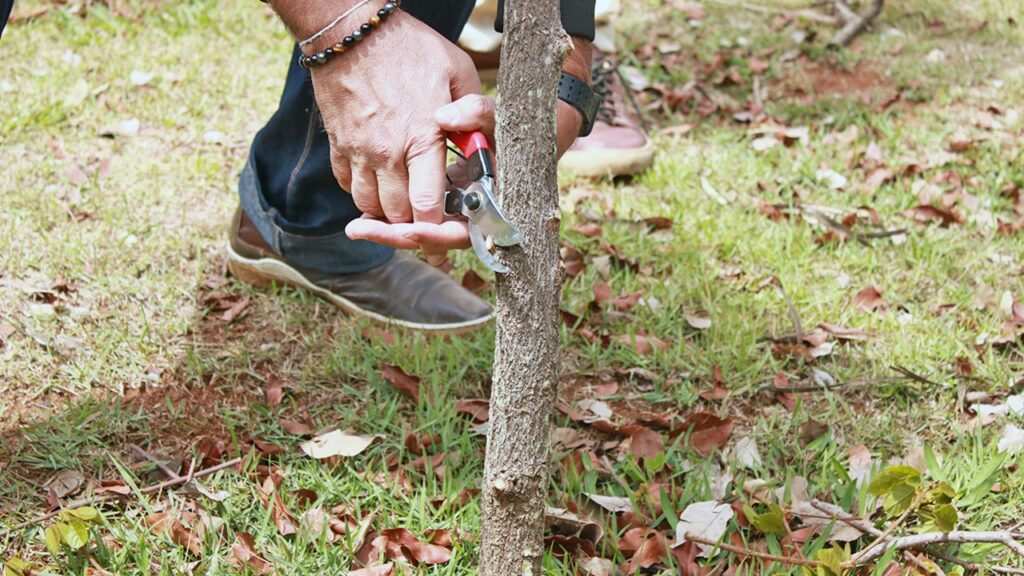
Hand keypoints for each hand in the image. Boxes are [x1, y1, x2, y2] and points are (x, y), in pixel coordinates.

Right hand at [307, 7, 479, 254]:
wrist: (352, 31)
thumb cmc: (409, 47)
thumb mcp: (457, 71)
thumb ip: (473, 112)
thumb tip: (480, 143)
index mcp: (422, 139)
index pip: (426, 206)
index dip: (437, 227)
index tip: (444, 230)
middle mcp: (388, 153)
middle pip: (397, 215)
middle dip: (413, 223)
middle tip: (426, 218)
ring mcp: (359, 151)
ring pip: (368, 205)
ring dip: (386, 210)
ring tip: (402, 202)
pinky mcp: (338, 144)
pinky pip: (347, 185)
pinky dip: (361, 191)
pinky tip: (377, 181)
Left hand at [346, 54, 591, 256]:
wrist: (529, 136)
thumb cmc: (515, 127)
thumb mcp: (500, 116)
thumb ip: (477, 112)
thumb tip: (443, 117)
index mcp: (490, 206)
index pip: (461, 233)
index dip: (435, 234)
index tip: (409, 229)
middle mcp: (473, 217)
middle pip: (432, 239)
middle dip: (397, 237)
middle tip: (360, 230)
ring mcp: (457, 214)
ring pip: (420, 232)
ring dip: (389, 231)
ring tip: (355, 227)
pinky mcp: (444, 205)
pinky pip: (417, 218)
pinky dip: (393, 217)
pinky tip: (365, 213)